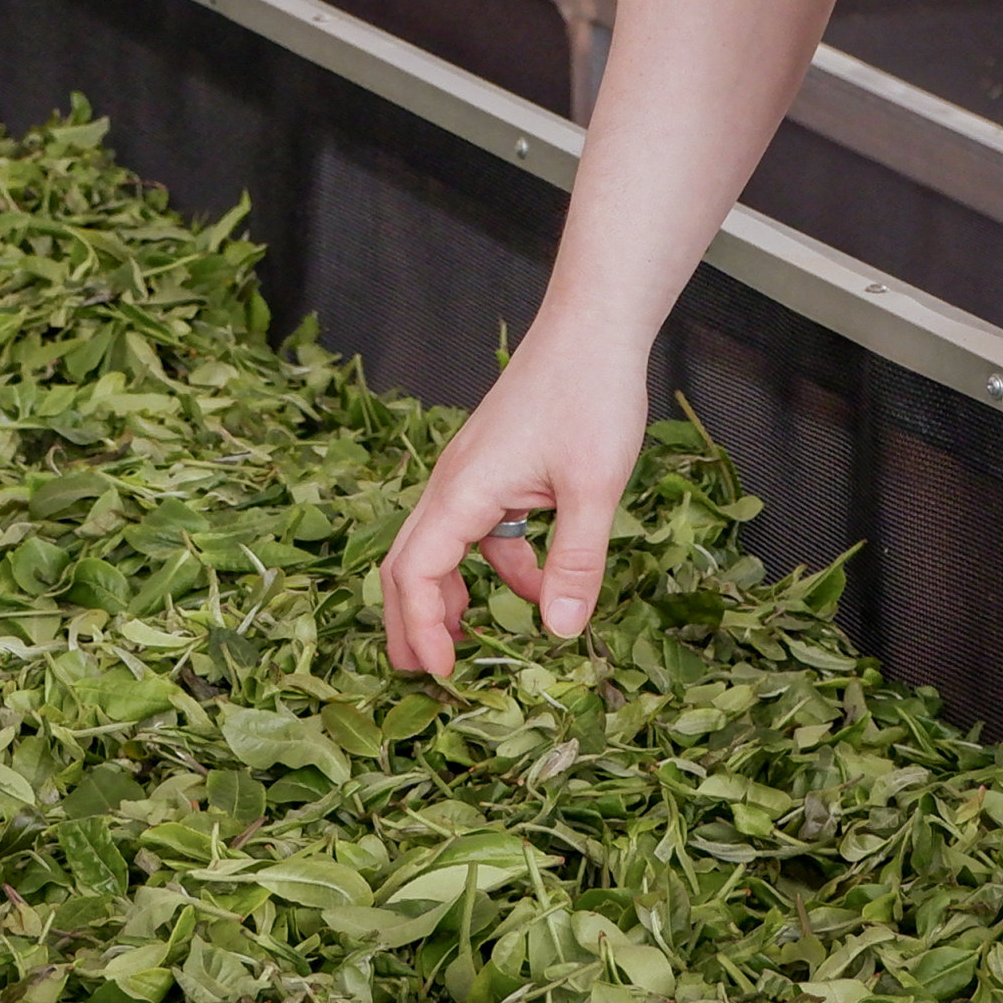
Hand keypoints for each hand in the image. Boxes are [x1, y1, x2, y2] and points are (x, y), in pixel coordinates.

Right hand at [373, 308, 653, 674]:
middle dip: (411, 621)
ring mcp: (472, 472)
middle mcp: (453, 482)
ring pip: (441, 546)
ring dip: (447, 596)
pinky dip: (493, 565)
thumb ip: (574, 562)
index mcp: (462, 490)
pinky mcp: (494, 465)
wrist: (592, 326)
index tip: (444, 674)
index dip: (422, 627)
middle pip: (409, 562)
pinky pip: (478, 527)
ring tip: (464, 645)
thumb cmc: (589, 394)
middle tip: (425, 675)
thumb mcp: (592, 488)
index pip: (416, 571)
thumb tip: (559, 631)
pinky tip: (533, 587)